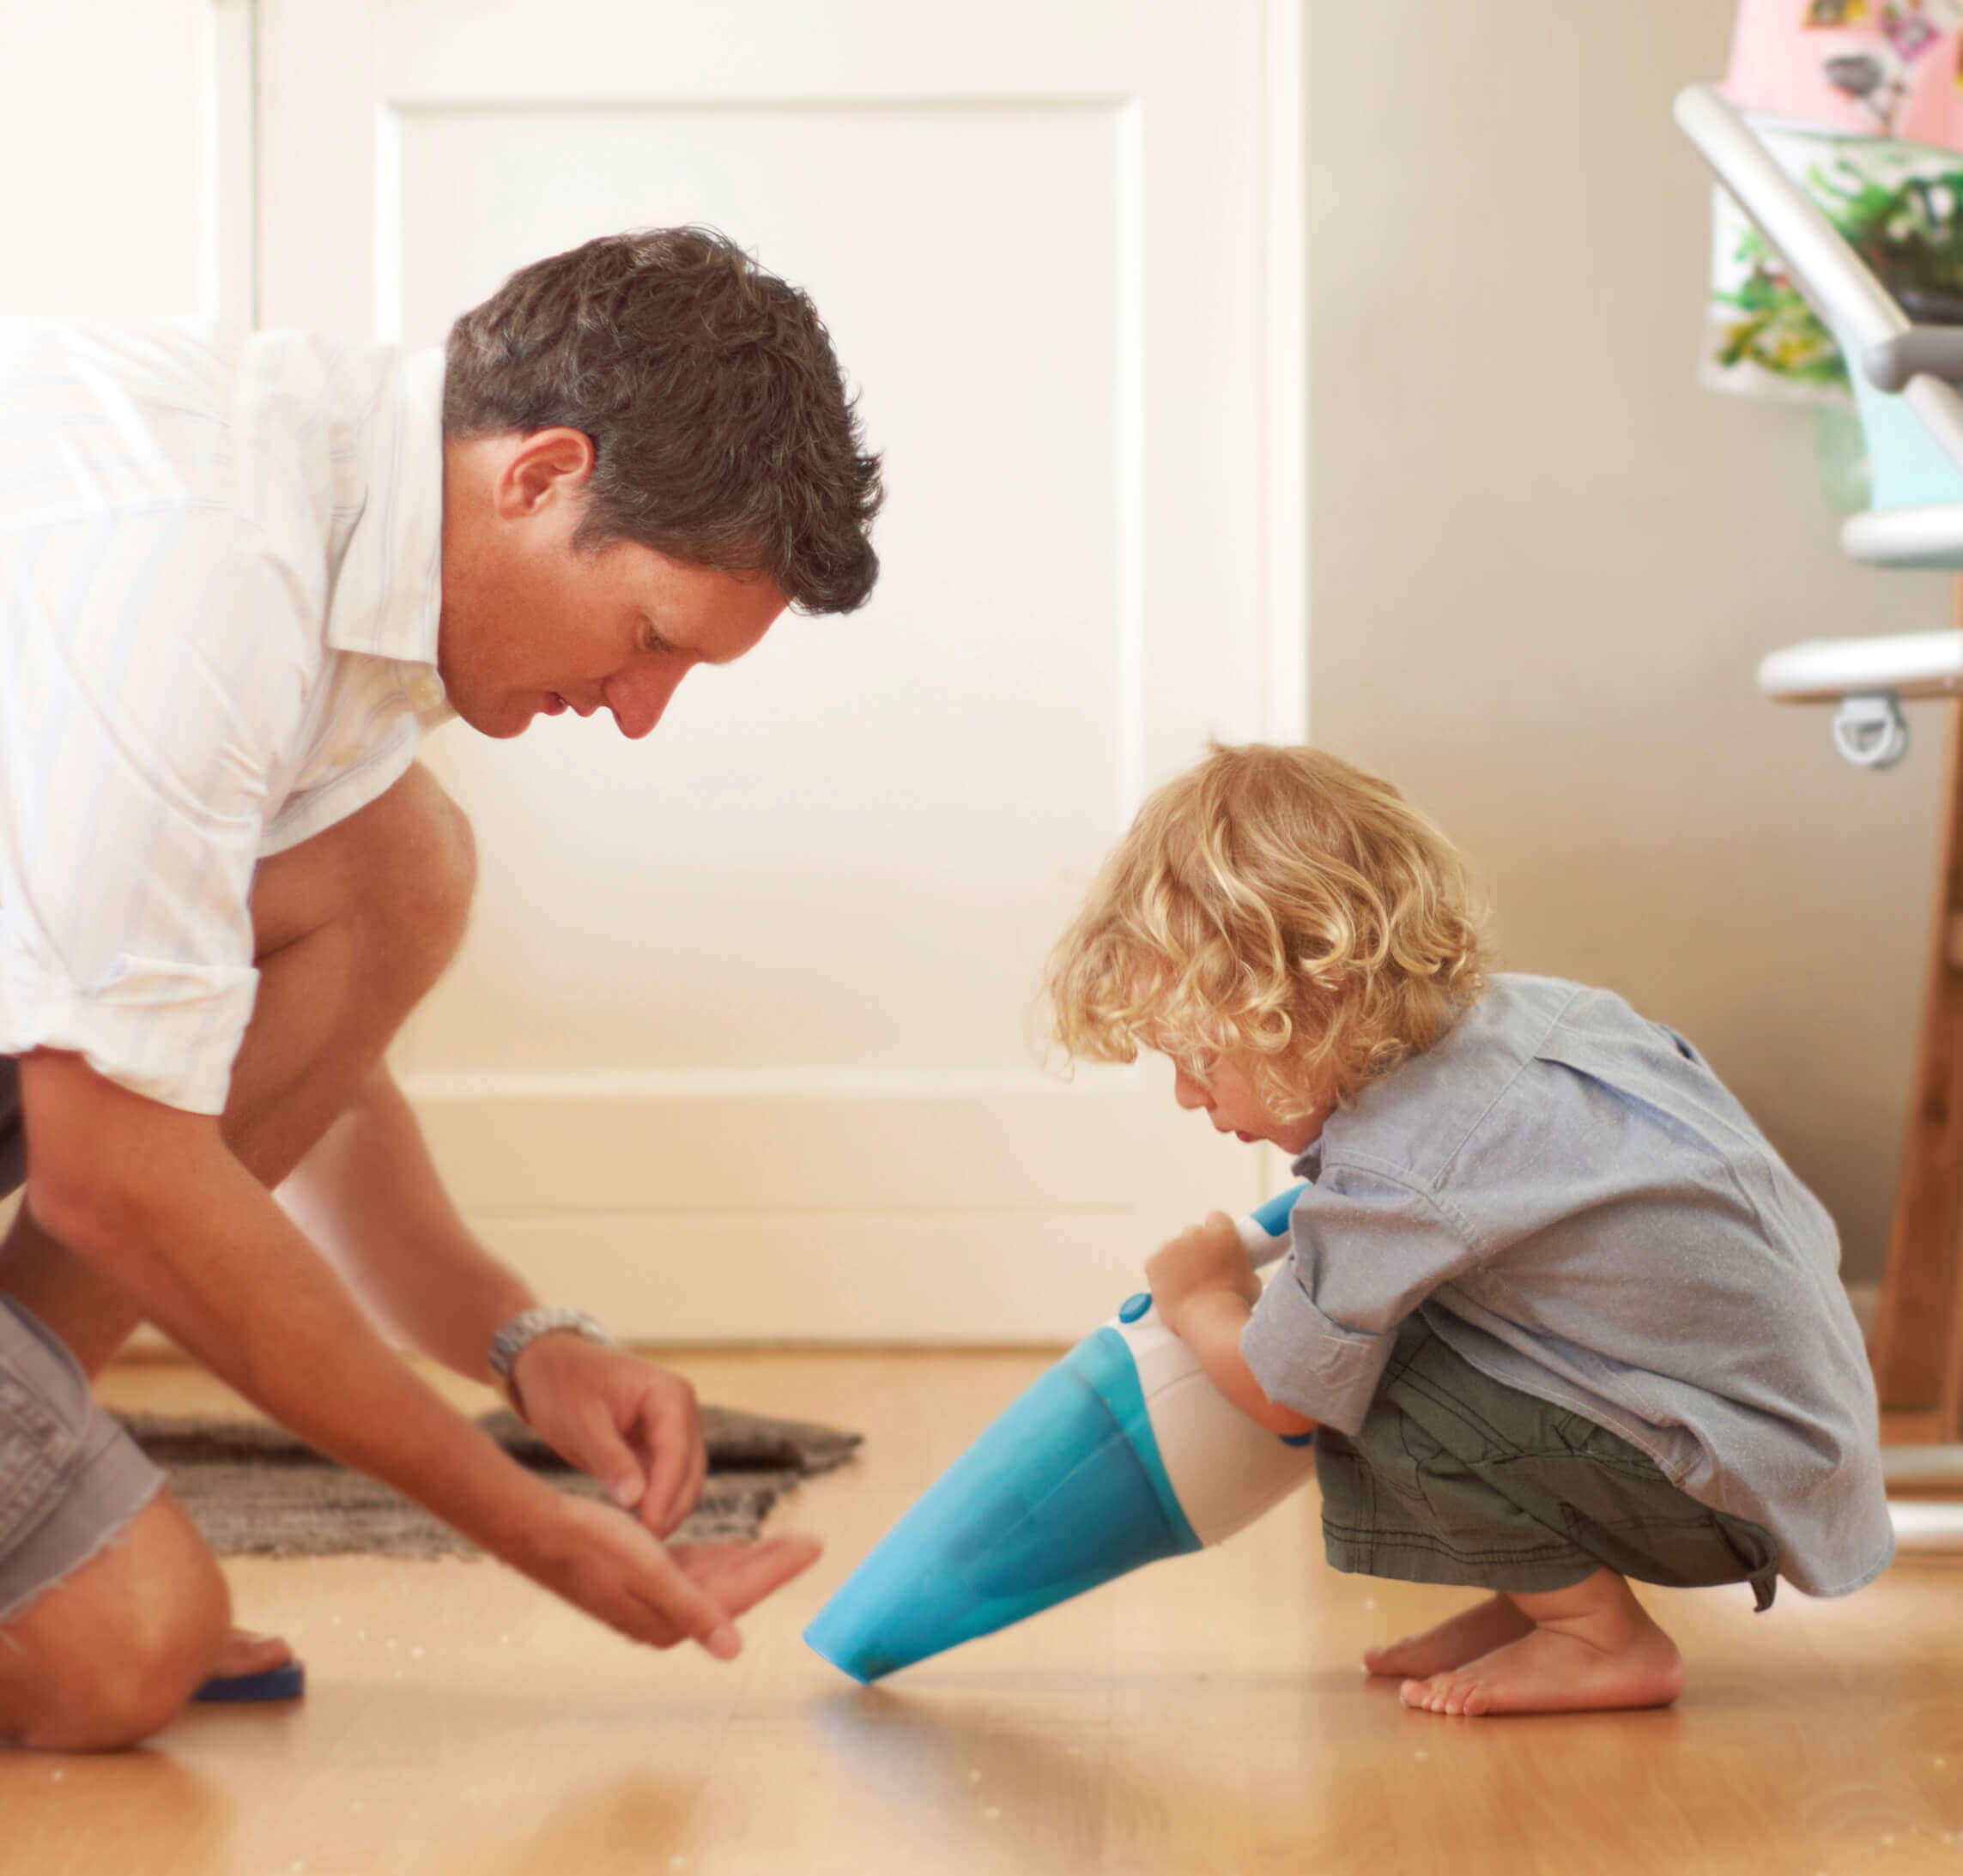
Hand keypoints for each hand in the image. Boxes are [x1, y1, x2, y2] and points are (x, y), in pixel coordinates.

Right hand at [503, 1489, 822, 1657]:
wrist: (538, 1531)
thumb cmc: (593, 1545)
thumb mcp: (649, 1571)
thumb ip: (695, 1609)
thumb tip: (733, 1649)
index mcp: (669, 1620)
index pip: (741, 1595)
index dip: (779, 1569)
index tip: (815, 1546)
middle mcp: (664, 1617)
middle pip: (733, 1589)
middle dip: (772, 1564)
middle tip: (809, 1540)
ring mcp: (651, 1601)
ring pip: (715, 1580)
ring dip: (747, 1561)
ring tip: (782, 1541)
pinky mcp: (640, 1581)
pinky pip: (691, 1572)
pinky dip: (715, 1558)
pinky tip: (731, 1547)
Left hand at [509, 1335, 706, 1537]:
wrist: (548, 1362)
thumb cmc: (561, 1383)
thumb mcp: (581, 1421)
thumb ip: (610, 1459)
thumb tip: (636, 1502)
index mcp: (669, 1395)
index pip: (677, 1453)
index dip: (664, 1496)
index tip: (645, 1534)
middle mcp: (682, 1411)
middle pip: (689, 1473)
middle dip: (668, 1512)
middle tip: (638, 1552)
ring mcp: (674, 1429)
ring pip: (683, 1483)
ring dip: (664, 1513)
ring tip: (632, 1546)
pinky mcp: (659, 1446)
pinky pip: (665, 1482)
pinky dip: (653, 1505)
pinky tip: (629, 1530)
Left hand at [1145, 1211, 1259, 1338]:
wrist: (1209, 1320)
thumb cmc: (1235, 1304)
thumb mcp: (1252, 1280)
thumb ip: (1242, 1267)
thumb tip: (1239, 1270)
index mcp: (1222, 1234)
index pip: (1217, 1218)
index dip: (1217, 1232)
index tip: (1218, 1246)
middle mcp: (1195, 1234)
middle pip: (1193, 1233)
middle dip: (1197, 1248)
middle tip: (1202, 1272)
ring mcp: (1171, 1246)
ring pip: (1173, 1249)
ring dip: (1178, 1262)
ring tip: (1186, 1287)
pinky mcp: (1153, 1262)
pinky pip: (1156, 1264)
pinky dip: (1160, 1275)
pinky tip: (1170, 1290)